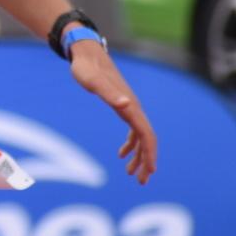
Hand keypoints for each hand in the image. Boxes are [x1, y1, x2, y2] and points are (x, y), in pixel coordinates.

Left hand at [69, 41, 157, 183]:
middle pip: (147, 139)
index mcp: (130, 106)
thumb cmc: (86, 68)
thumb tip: (127, 105)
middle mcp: (133, 108)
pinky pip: (132, 130)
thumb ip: (109, 93)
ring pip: (140, 136)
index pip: (146, 135)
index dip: (149, 154)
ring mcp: (129, 107)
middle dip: (146, 161)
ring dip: (139, 156)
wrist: (86, 53)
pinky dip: (130, 144)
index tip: (149, 172)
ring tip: (131, 174)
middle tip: (141, 182)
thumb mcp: (93, 81)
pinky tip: (121, 154)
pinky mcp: (122, 106)